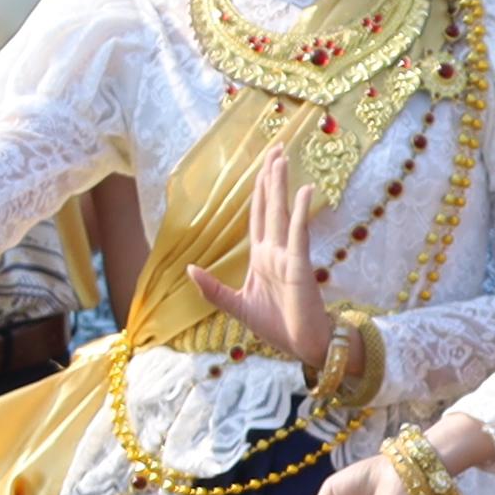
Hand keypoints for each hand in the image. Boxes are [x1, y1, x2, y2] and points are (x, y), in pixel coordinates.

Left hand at [188, 143, 334, 371]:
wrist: (305, 347)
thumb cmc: (277, 327)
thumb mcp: (235, 306)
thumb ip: (212, 288)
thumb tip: (188, 269)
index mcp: (261, 257)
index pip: (259, 215)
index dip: (260, 190)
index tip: (264, 166)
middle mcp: (276, 251)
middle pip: (271, 206)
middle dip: (272, 177)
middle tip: (276, 147)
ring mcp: (289, 256)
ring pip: (283, 213)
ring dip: (282, 185)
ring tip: (283, 158)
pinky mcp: (300, 266)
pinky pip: (299, 233)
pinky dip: (302, 212)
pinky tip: (305, 191)